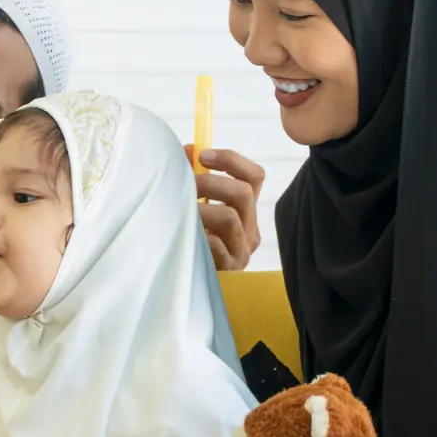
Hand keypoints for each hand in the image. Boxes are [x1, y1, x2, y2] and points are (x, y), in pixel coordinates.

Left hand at [184, 145, 264, 270]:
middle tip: (187, 185)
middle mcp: (249, 231)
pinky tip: (186, 235)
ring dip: (201, 209)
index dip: (231, 160)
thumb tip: (187, 149)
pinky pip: (217, 247)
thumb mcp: (195, 208)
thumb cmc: (192, 243)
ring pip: (230, 218)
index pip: (254, 176)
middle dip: (211, 182)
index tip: (202, 156)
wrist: (188, 287)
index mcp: (245, 212)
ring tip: (183, 212)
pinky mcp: (229, 271)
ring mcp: (241, 252)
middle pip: (244, 193)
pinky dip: (200, 236)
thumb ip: (194, 179)